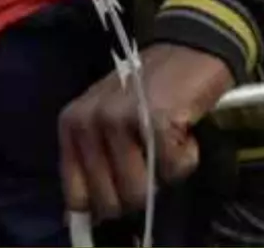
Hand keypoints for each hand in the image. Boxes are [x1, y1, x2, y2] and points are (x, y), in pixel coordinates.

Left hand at [58, 44, 235, 219]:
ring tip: (167, 140)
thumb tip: (83, 217)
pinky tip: (184, 130)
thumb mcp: (108, 122)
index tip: (124, 198)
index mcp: (72, 125)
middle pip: (110, 201)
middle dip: (137, 192)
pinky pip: (173, 170)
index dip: (103, 206)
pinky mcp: (155, 120)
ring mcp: (120, 120)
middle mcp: (89, 122)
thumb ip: (94, 163)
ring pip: (140, 191)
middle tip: (151, 161)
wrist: (191, 45)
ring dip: (164, 173)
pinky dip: (187, 159)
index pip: (76, 196)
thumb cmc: (151, 89)